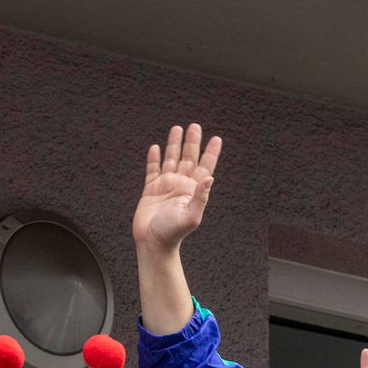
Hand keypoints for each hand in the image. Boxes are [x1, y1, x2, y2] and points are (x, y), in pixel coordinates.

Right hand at [133, 123, 221, 253]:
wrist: (153, 242)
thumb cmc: (172, 233)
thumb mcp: (191, 216)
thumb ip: (201, 197)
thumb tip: (210, 178)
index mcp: (193, 190)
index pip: (205, 167)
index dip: (210, 153)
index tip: (216, 138)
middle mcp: (181, 185)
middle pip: (188, 158)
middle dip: (192, 142)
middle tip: (195, 126)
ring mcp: (166, 185)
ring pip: (171, 159)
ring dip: (174, 144)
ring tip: (177, 129)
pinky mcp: (151, 189)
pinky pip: (153, 170)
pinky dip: (154, 158)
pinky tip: (156, 148)